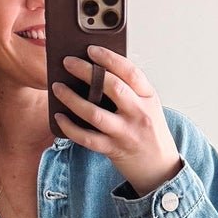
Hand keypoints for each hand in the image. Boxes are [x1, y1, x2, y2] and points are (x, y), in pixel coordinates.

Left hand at [52, 46, 182, 198]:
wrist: (160, 168)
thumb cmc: (150, 132)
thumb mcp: (148, 106)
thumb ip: (130, 89)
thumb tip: (97, 69)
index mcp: (148, 97)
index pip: (129, 71)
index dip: (109, 58)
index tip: (91, 49)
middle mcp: (139, 113)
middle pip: (111, 87)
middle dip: (86, 71)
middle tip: (68, 62)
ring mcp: (126, 133)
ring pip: (94, 113)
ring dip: (72, 99)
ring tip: (58, 87)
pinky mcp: (114, 150)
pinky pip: (87, 138)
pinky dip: (70, 127)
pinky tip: (59, 117)